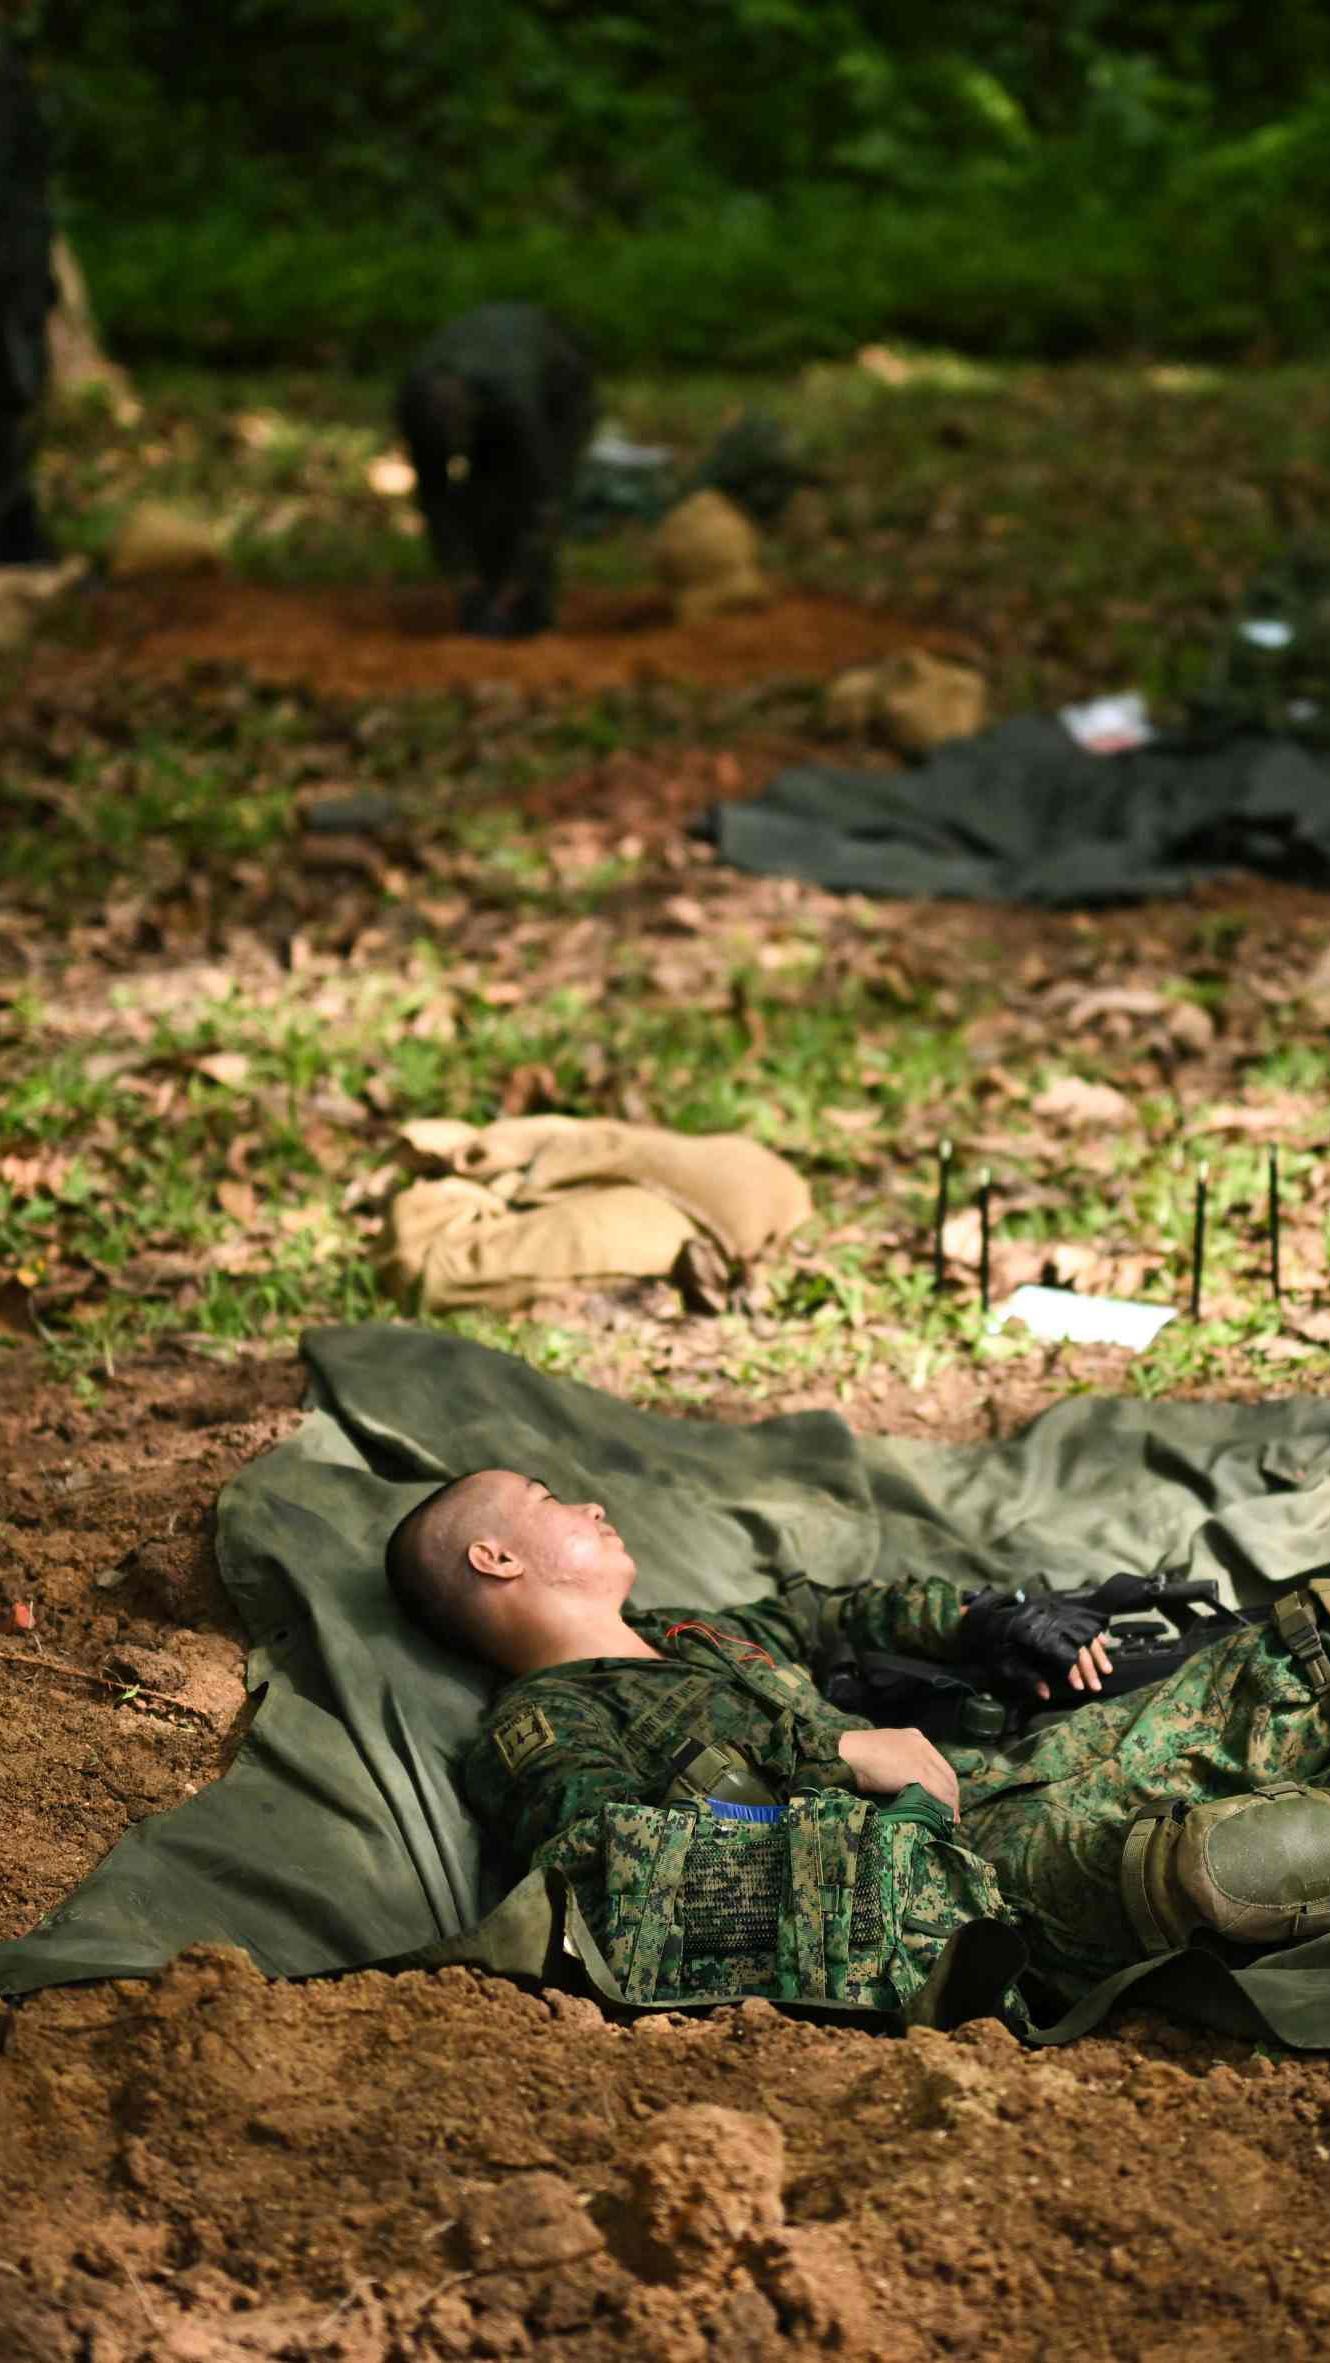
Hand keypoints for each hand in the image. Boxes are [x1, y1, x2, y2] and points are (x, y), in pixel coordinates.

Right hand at [837, 1725, 959, 1820]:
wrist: (850, 1752)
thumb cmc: (859, 1757)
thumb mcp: (884, 1753)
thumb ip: (898, 1764)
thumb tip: (904, 1785)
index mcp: (914, 1738)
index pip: (938, 1763)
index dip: (945, 1782)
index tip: (947, 1798)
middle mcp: (922, 1745)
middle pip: (946, 1773)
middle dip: (951, 1795)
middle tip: (951, 1813)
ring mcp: (922, 1757)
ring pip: (945, 1783)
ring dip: (950, 1803)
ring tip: (950, 1819)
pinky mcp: (919, 1771)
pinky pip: (939, 1791)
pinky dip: (945, 1806)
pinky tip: (947, 1817)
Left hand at [961, 1588, 1114, 1702]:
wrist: (981, 1615)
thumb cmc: (990, 1643)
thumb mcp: (1002, 1664)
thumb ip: (1026, 1678)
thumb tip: (1047, 1694)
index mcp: (1032, 1633)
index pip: (1061, 1653)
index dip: (1073, 1671)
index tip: (1080, 1687)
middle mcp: (1046, 1619)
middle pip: (1076, 1643)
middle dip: (1088, 1666)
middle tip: (1096, 1685)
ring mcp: (1052, 1611)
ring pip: (1082, 1630)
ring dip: (1095, 1651)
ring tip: (1106, 1669)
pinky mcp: (1054, 1606)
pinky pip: (1080, 1617)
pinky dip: (1093, 1630)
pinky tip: (1103, 1642)